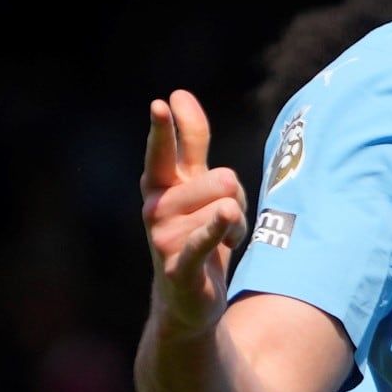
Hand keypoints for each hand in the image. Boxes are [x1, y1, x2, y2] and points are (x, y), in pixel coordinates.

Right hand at [141, 89, 249, 339]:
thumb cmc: (196, 232)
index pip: (165, 151)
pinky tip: (226, 212)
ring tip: (225, 240)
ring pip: (224, 210)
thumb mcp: (196, 186)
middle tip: (226, 215)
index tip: (162, 103)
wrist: (189, 298)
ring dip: (237, 227)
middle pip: (216, 180)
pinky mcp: (178, 266)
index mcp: (158, 184)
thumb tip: (178, 94)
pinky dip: (215, 229)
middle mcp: (155, 207)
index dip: (167, 129)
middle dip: (235, 196)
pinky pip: (202, 240)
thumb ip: (191, 143)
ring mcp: (162, 237)